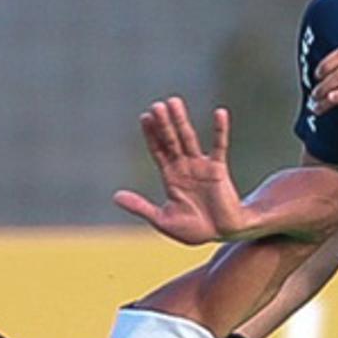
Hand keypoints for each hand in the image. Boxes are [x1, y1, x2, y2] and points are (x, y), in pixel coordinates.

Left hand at [113, 97, 247, 244]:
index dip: (151, 134)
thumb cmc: (194, 230)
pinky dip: (219, 130)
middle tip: (156, 105)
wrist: (222, 235)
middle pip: (170, 140)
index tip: (145, 117)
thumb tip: (115, 196)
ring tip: (174, 102)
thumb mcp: (162, 220)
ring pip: (188, 139)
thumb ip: (140, 207)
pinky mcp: (218, 170)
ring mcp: (201, 166)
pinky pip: (219, 146)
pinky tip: (219, 113)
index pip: (158, 150)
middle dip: (163, 124)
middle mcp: (184, 167)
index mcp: (170, 177)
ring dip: (181, 122)